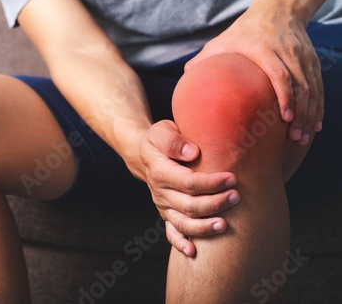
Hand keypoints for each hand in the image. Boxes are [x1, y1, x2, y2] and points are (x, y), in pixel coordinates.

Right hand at [139, 120, 239, 256]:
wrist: (145, 154)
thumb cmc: (159, 139)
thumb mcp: (161, 130)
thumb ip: (174, 141)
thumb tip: (192, 153)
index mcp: (160, 172)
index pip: (188, 183)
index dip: (211, 183)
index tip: (232, 178)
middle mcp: (161, 192)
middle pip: (189, 205)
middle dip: (215, 204)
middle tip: (236, 197)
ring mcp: (163, 206)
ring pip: (183, 223)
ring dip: (204, 226)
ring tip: (224, 225)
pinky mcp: (166, 213)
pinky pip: (171, 232)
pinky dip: (180, 243)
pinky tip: (192, 251)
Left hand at [185, 0, 322, 145]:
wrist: (277, 9)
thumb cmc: (241, 31)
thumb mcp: (219, 42)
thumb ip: (201, 61)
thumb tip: (183, 84)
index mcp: (264, 48)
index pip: (279, 73)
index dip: (285, 95)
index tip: (284, 117)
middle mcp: (287, 51)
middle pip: (301, 84)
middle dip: (301, 112)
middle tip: (295, 137)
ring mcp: (302, 56)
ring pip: (312, 87)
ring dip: (311, 113)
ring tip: (303, 137)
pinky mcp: (312, 60)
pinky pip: (318, 85)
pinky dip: (318, 106)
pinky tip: (314, 124)